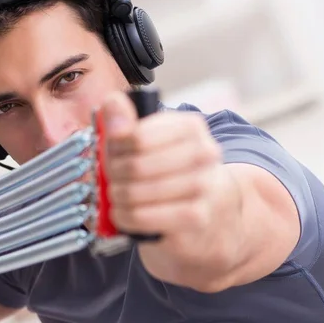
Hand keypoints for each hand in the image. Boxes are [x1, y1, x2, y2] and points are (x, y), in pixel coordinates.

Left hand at [101, 92, 226, 283]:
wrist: (212, 208)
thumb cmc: (172, 169)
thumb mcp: (151, 137)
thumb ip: (125, 117)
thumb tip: (111, 104)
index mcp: (191, 127)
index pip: (136, 136)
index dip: (113, 148)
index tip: (112, 155)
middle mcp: (204, 154)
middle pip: (134, 166)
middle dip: (113, 176)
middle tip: (111, 180)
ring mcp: (203, 188)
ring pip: (135, 193)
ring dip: (117, 198)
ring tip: (117, 197)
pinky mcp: (196, 219)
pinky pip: (142, 218)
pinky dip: (125, 218)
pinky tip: (124, 214)